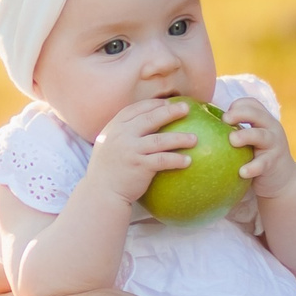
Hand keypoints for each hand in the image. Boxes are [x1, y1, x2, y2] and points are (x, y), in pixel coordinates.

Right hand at [79, 99, 195, 203]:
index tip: (168, 102)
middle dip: (170, 111)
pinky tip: (188, 161)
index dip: (154, 104)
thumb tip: (148, 122)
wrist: (101, 192)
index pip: (136, 109)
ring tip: (195, 139)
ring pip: (160, 140)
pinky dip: (176, 160)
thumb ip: (124, 132)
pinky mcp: (139, 166)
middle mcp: (122, 136)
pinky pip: (162, 160)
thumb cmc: (109, 169)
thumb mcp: (109, 144)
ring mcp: (130, 150)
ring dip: (180, 138)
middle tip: (186, 108)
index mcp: (115, 127)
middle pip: (150, 118)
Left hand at [224, 97, 295, 198]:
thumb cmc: (257, 156)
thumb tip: (200, 128)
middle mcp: (271, 128)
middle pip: (256, 114)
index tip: (224, 116)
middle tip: (224, 120)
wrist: (283, 179)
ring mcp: (274, 145)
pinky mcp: (274, 162)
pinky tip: (242, 172)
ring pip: (261, 135)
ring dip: (246, 136)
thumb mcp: (250, 141)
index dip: (237, 105)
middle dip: (240, 113)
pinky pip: (263, 163)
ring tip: (232, 140)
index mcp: (263, 120)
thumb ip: (234, 132)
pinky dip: (252, 167)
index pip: (252, 104)